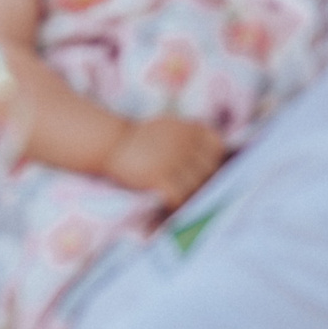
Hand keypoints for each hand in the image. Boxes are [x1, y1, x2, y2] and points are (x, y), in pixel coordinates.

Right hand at [101, 117, 224, 210]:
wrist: (111, 143)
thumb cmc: (141, 138)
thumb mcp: (169, 126)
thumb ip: (190, 136)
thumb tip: (216, 155)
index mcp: (188, 129)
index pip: (217, 146)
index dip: (214, 159)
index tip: (204, 167)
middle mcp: (183, 144)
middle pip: (209, 169)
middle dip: (203, 179)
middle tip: (192, 187)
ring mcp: (171, 161)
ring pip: (196, 186)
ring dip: (189, 193)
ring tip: (180, 196)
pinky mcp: (158, 177)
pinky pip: (178, 196)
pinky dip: (175, 202)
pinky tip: (168, 200)